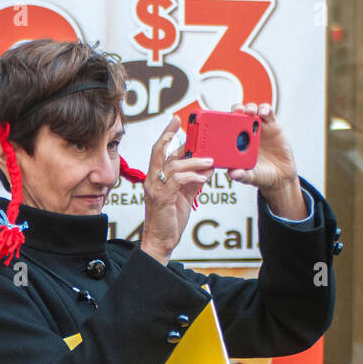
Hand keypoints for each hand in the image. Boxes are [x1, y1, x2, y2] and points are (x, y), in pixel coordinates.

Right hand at [140, 116, 212, 264]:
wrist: (160, 241)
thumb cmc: (170, 220)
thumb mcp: (185, 197)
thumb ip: (194, 181)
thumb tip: (207, 168)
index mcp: (156, 178)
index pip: (160, 151)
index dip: (167, 135)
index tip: (176, 121)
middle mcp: (152, 180)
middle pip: (160, 152)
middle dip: (171, 135)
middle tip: (185, 125)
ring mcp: (155, 189)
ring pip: (173, 166)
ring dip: (194, 161)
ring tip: (210, 161)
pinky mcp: (162, 199)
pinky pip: (177, 181)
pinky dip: (192, 176)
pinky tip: (203, 177)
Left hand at [226, 103, 303, 217]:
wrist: (280, 176)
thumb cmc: (261, 175)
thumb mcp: (250, 177)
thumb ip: (242, 175)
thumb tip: (232, 174)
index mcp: (235, 142)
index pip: (226, 127)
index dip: (222, 121)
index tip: (221, 120)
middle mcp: (245, 132)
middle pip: (238, 114)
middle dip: (236, 109)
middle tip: (237, 112)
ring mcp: (258, 127)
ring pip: (252, 110)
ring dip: (249, 107)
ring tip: (250, 112)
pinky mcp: (272, 124)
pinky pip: (267, 112)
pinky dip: (265, 109)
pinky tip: (263, 113)